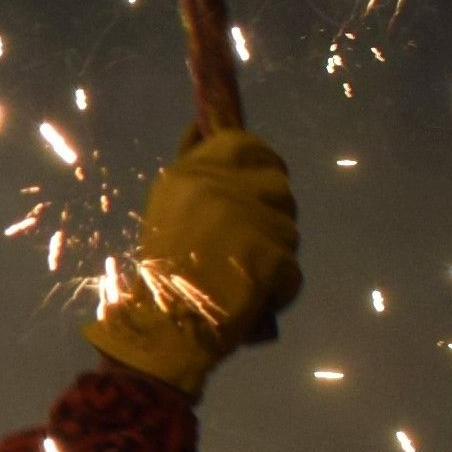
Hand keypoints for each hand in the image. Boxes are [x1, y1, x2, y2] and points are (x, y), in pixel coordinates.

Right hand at [90, 127, 300, 394]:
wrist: (164, 325)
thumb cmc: (160, 268)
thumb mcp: (166, 206)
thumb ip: (190, 164)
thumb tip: (200, 126)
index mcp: (194, 175)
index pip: (246, 145)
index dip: (259, 161)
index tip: (255, 180)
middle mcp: (224, 191)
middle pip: (277, 185)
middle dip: (270, 210)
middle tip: (250, 237)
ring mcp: (253, 224)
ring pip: (287, 228)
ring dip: (273, 251)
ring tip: (243, 273)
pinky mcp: (273, 259)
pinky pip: (291, 268)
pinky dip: (278, 287)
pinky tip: (252, 297)